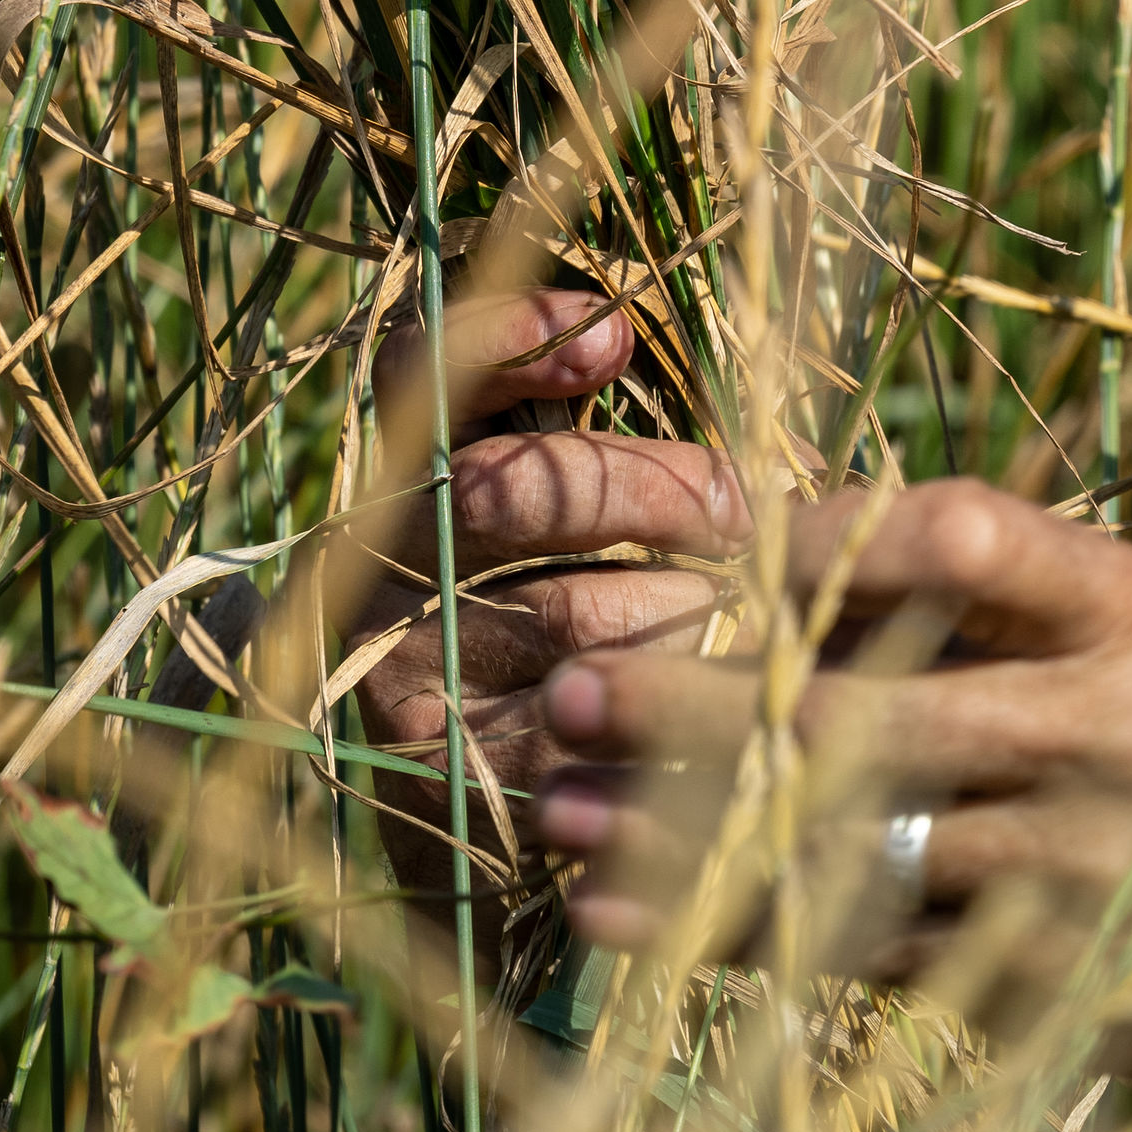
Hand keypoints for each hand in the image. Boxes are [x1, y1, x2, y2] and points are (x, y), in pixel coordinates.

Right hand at [334, 289, 745, 970]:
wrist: (453, 796)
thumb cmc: (537, 610)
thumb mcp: (550, 503)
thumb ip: (571, 414)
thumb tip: (613, 335)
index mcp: (400, 472)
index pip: (428, 373)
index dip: (512, 343)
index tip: (613, 341)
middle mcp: (373, 564)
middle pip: (521, 489)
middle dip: (661, 492)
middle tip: (749, 513)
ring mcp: (394, 671)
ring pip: (570, 610)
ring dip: (688, 604)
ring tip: (758, 610)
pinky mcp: (438, 780)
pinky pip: (579, 729)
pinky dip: (670, 710)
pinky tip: (722, 707)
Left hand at [532, 476, 1131, 1039]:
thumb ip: (997, 579)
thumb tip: (777, 524)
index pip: (953, 537)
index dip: (812, 533)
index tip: (683, 522)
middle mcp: (1108, 729)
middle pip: (869, 710)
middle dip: (704, 701)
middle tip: (572, 684)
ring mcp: (1074, 870)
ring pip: (842, 849)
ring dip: (684, 833)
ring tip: (552, 811)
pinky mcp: (1044, 983)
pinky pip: (858, 954)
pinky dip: (725, 932)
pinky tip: (617, 916)